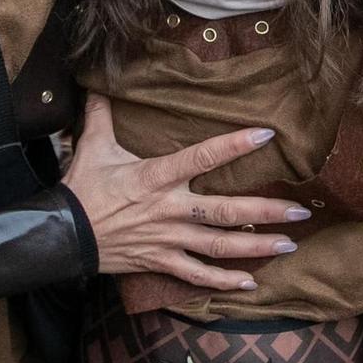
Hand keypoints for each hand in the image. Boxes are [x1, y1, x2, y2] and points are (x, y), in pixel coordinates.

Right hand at [62, 97, 306, 291]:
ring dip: (256, 246)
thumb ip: (103, 113)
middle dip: (266, 211)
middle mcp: (169, 209)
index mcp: (156, 177)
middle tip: (301, 210)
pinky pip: (197, 275)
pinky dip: (223, 281)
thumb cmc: (81, 188)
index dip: (234, 145)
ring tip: (289, 244)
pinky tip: (250, 281)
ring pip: (219, 245)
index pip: (202, 157)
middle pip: (225, 210)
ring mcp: (167, 239)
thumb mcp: (93, 146)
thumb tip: (100, 80)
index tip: (266, 134)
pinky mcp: (160, 261)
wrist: (61, 235)